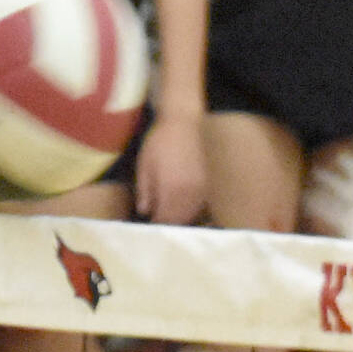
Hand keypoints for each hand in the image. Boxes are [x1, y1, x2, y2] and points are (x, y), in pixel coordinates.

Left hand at [136, 109, 206, 224]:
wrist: (184, 124)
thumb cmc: (160, 142)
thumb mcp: (145, 166)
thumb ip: (145, 191)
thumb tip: (145, 211)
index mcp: (172, 191)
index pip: (165, 218)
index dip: (156, 225)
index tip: (148, 227)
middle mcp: (190, 194)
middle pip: (180, 220)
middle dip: (168, 224)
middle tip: (157, 224)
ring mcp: (202, 190)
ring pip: (192, 214)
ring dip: (181, 218)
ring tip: (169, 216)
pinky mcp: (207, 184)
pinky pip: (200, 205)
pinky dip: (190, 210)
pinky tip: (182, 207)